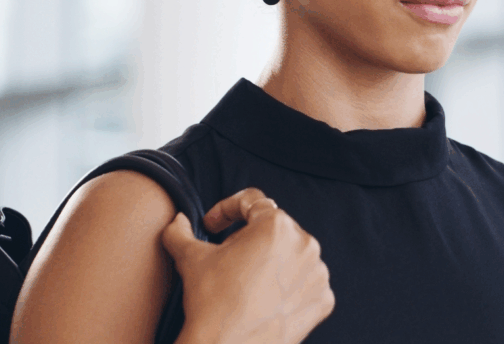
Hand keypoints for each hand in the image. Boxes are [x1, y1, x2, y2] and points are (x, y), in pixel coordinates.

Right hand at [162, 188, 334, 343]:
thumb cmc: (210, 302)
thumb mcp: (190, 258)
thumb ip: (180, 231)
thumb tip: (179, 220)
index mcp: (276, 225)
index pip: (251, 201)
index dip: (225, 210)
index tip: (212, 227)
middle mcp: (305, 243)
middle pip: (274, 229)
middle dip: (249, 239)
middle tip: (227, 259)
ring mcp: (318, 273)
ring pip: (292, 255)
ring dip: (272, 262)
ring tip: (246, 282)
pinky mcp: (323, 300)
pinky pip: (305, 283)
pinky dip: (288, 288)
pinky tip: (265, 299)